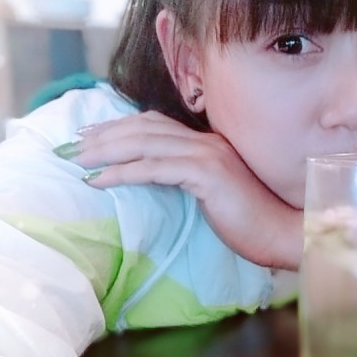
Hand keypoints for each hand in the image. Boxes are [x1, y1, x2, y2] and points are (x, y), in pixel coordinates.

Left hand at [60, 111, 302, 269]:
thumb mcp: (216, 193)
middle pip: (144, 127)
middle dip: (104, 134)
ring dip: (106, 150)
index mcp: (208, 144)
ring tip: (78, 160)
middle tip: (72, 146)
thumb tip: (159, 178)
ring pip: (145, 143)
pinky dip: (122, 172)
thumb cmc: (252, 220)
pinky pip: (154, 168)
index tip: (91, 136)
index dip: (120, 127)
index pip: (156, 125)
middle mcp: (206, 142)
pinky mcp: (206, 174)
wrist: (284, 231)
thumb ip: (191, 177)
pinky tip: (99, 179)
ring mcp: (207, 155)